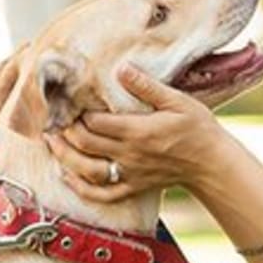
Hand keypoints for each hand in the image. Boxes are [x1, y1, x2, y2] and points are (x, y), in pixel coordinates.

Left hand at [44, 64, 229, 203]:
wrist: (211, 162)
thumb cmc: (197, 128)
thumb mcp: (177, 100)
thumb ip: (147, 86)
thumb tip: (122, 69)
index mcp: (138, 131)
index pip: (96, 122)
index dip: (77, 112)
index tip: (66, 100)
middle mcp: (129, 155)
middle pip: (86, 144)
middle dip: (65, 131)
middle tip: (52, 118)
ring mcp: (130, 174)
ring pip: (87, 170)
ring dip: (65, 157)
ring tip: (51, 142)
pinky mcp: (133, 187)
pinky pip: (102, 194)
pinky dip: (81, 188)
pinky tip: (67, 176)